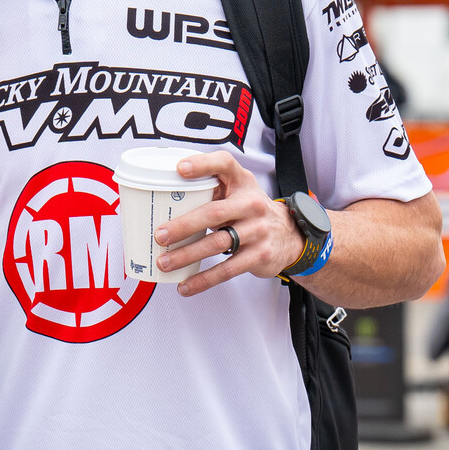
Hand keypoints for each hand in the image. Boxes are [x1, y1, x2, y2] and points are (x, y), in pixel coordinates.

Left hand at [152, 152, 306, 297]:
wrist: (289, 235)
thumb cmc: (250, 210)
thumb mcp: (238, 191)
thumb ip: (211, 190)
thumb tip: (163, 202)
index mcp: (242, 181)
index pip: (224, 164)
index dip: (202, 164)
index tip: (179, 169)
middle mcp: (251, 204)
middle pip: (213, 213)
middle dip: (184, 225)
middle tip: (160, 236)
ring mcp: (257, 230)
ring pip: (217, 244)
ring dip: (187, 255)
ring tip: (164, 262)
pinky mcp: (259, 255)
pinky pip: (227, 270)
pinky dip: (203, 280)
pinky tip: (185, 285)